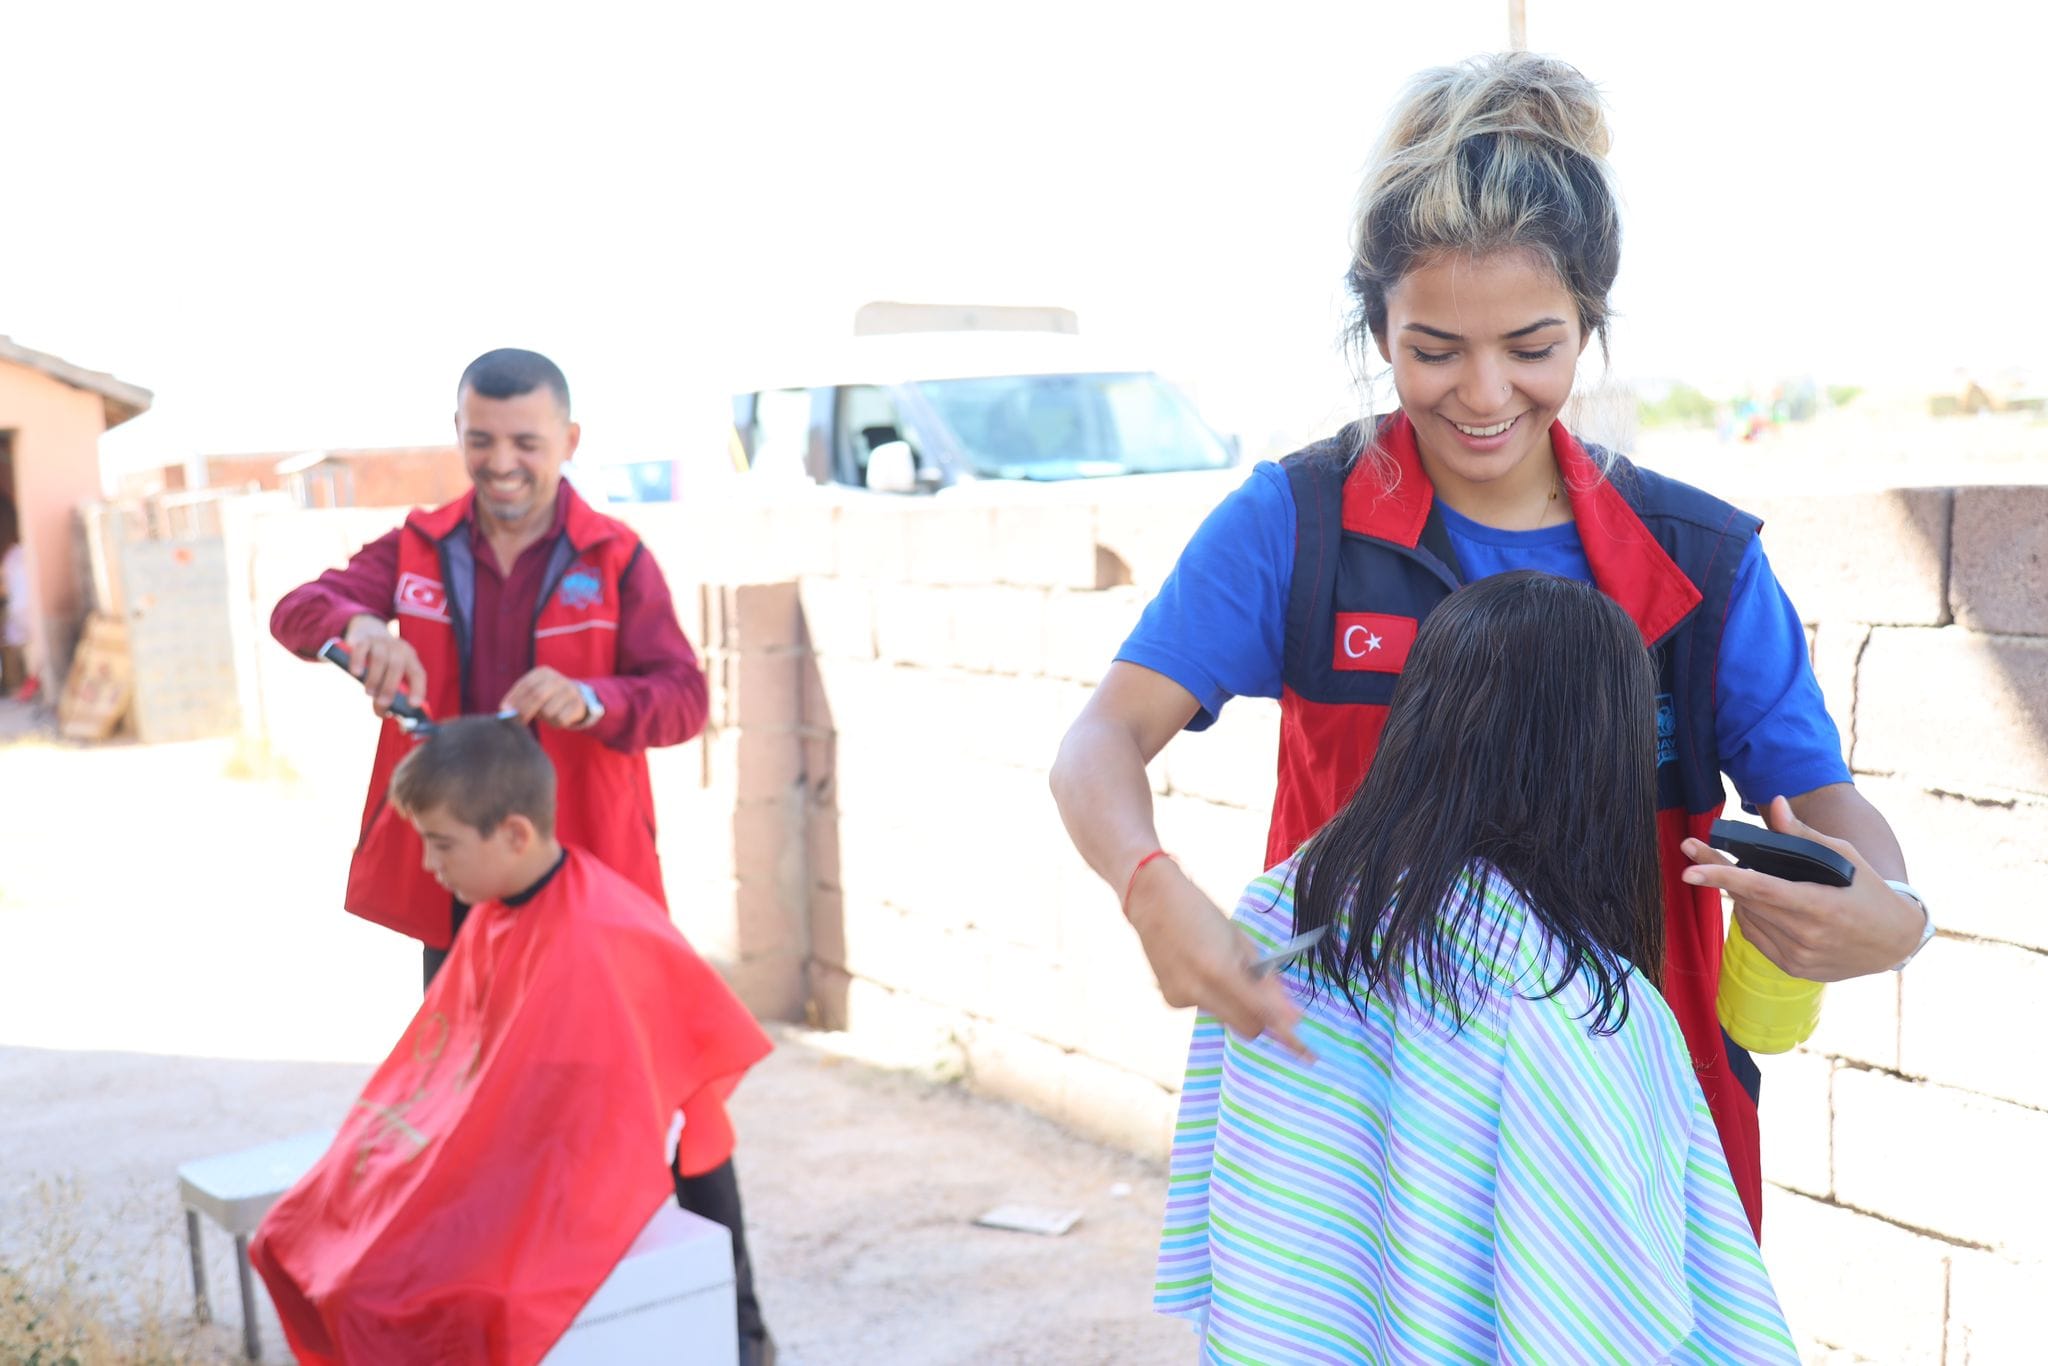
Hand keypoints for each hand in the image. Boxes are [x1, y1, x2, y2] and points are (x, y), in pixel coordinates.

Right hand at [342, 615, 427, 715]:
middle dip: (390, 687)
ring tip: (369, 693)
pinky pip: (361, 649)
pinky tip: (356, 673)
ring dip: (375, 678)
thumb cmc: (382, 662)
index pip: (418, 674)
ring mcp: (381, 642)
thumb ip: (390, 692)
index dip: (418, 689)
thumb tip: (385, 714)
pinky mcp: (363, 640)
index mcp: (410, 659)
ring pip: (380, 658)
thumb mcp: (390, 674)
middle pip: (398, 666)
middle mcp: (398, 649)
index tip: (413, 705)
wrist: (368, 631)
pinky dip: (358, 661)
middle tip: (382, 703)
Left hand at [500, 667, 591, 728]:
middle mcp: (558, 678)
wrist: (575, 698)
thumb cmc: (546, 698)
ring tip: (547, 715)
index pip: (526, 685)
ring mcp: (570, 691)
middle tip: (518, 721)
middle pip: (537, 695)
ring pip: (549, 711)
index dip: (515, 699)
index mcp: (543, 672)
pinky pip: (560, 719)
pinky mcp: (578, 704)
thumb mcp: (532, 693)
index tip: (506, 711)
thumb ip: (518, 700)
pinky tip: (558, 718)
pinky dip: (555, 723)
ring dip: (543, 718)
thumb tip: (504, 710)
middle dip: (524, 711)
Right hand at [1125, 857, 1310, 1059]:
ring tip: (1222, 967)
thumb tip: (1290, 1014)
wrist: (1152, 901)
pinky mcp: (1171, 1001)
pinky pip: (1206, 1008)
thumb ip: (1265, 979)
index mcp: (1220, 970)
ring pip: (1226, 1018)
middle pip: (1246, 1027)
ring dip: (1235, 1003)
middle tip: (1270, 1000)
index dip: (1286, 1035)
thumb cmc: (1203, 913)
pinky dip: (1212, 996)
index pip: (1262, 1014)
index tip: (1307, 1053)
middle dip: (1262, 1019)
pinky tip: (1199, 969)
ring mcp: (1182, 999)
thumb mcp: (1241, 941)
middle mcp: (1199, 992)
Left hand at [1681, 795, 1925, 981]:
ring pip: (1746, 917)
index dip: (1722, 876)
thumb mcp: (1844, 856)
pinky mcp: (1793, 968)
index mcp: (1820, 906)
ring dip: (1738, 893)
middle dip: (1716, 872)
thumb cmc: (1869, 891)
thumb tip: (1775, 803)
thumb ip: (1803, 833)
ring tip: (1741, 874)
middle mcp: (1806, 936)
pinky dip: (1751, 915)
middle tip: (1694, 849)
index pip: (1760, 889)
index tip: (1690, 868)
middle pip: (1745, 899)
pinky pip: (1755, 936)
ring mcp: (1798, 956)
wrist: (1895, 941)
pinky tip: (1757, 901)